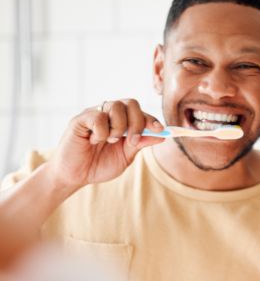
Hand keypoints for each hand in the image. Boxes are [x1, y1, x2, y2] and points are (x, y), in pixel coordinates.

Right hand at [46, 99, 164, 188]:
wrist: (76, 176)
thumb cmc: (99, 165)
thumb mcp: (126, 157)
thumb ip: (141, 144)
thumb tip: (162, 135)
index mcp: (123, 122)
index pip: (141, 113)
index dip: (152, 120)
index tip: (160, 130)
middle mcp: (109, 114)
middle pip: (131, 103)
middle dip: (137, 122)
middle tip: (132, 141)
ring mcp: (95, 114)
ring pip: (116, 106)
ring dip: (119, 127)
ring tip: (110, 141)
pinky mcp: (80, 119)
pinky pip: (98, 116)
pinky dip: (101, 131)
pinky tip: (94, 141)